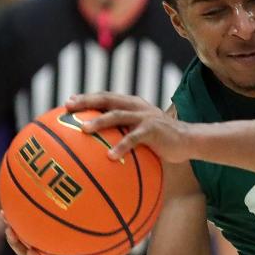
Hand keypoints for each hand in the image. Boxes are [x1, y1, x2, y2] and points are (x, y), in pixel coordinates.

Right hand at [2, 218, 116, 254]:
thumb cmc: (88, 246)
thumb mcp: (82, 227)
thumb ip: (75, 213)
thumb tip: (73, 185)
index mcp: (46, 246)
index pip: (25, 236)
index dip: (13, 226)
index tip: (4, 213)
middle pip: (25, 252)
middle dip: (16, 242)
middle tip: (10, 231)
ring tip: (32, 252)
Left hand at [66, 92, 195, 162]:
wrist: (187, 141)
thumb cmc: (159, 140)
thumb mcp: (139, 133)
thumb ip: (122, 133)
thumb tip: (97, 149)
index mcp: (131, 105)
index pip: (106, 97)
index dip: (87, 98)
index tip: (67, 103)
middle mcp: (136, 106)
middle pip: (108, 100)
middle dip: (87, 102)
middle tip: (69, 108)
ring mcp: (145, 117)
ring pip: (118, 115)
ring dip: (100, 121)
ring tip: (84, 130)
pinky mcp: (154, 129)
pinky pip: (134, 138)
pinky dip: (122, 146)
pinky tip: (110, 156)